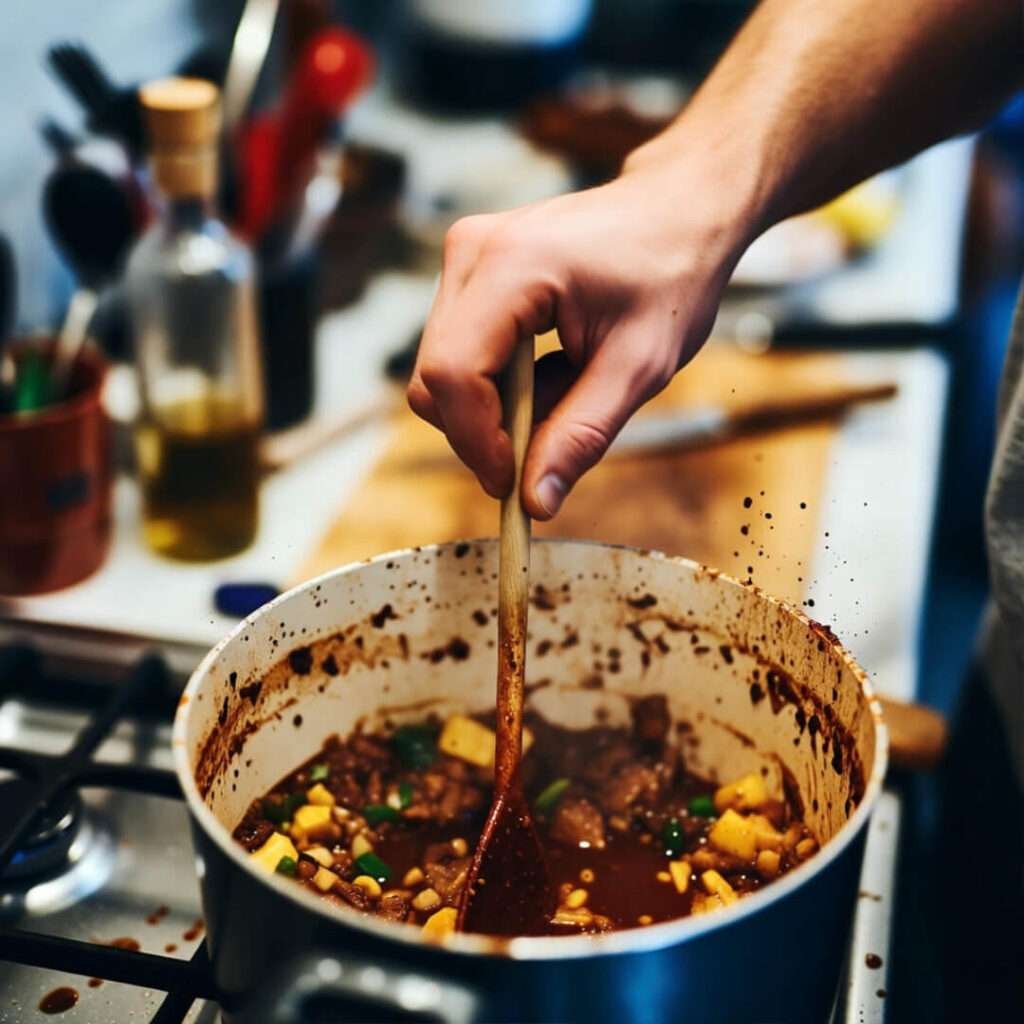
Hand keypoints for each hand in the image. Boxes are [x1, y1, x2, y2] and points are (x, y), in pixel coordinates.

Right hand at [407, 160, 749, 518]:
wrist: (681, 209)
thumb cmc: (672, 273)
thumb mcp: (640, 367)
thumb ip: (582, 435)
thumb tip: (534, 502)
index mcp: (513, 265)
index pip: (453, 373)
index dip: (476, 442)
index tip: (513, 484)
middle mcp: (472, 252)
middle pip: (434, 377)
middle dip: (481, 431)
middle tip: (542, 454)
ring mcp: (466, 256)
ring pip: (443, 369)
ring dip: (493, 408)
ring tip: (563, 396)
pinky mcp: (472, 269)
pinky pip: (460, 349)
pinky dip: (498, 384)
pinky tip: (551, 373)